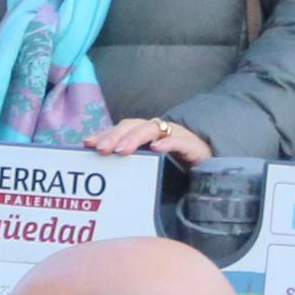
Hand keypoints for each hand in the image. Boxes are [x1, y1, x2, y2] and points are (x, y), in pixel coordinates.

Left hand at [80, 116, 212, 164]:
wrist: (208, 166)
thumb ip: (128, 164)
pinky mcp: (190, 144)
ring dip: (134, 138)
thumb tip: (102, 170)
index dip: (104, 134)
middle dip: (114, 135)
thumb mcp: (146, 165)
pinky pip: (177, 141)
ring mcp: (173, 134)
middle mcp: (156, 129)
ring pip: (151, 128)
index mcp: (143, 133)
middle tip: (101, 149)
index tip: (87, 143)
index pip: (120, 129)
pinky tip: (156, 148)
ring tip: (121, 150)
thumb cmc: (173, 166)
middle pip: (132, 125)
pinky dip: (167, 143)